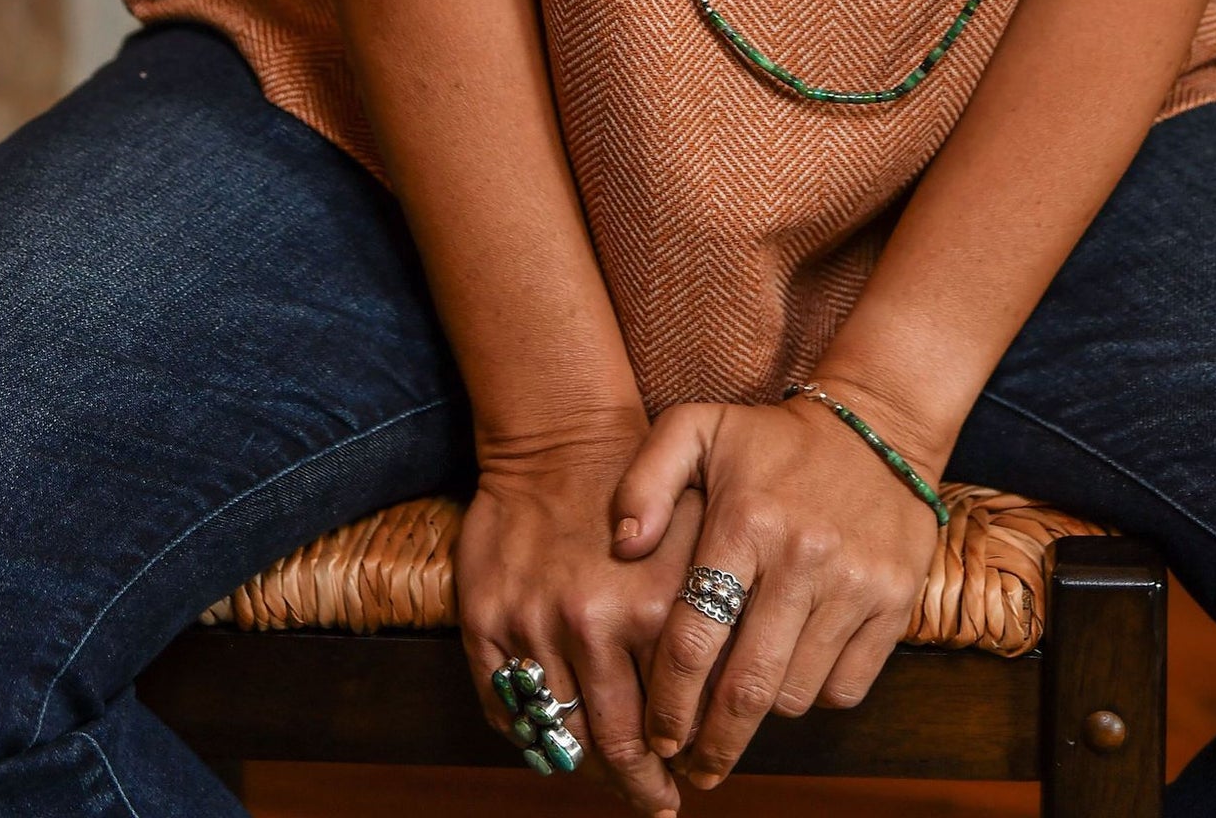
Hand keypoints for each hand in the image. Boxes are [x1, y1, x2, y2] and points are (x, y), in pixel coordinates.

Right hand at [457, 413, 703, 812]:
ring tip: (615, 784)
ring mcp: (533, 625)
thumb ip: (716, 609)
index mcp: (654, 607)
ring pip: (563, 735)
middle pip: (618, 742)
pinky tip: (557, 745)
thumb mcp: (699, 528)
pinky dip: (533, 738)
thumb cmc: (640, 484)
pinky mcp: (485, 621)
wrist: (559, 434)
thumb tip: (730, 694)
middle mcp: (593, 624)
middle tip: (659, 803)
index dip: (685, 754)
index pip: (673, 715)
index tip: (695, 773)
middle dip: (642, 784)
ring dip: (591, 771)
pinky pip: (507, 709)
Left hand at [612, 391, 941, 786]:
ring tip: (742, 707)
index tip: (657, 737)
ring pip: (795, 695)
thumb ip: (644, 481)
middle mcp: (803, 557)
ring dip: (763, 715)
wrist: (878, 426)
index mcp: (745, 521)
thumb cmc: (771, 440)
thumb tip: (621, 548)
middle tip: (693, 768)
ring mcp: (855, 583)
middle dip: (712, 745)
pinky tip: (794, 673)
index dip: (669, 704)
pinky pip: (845, 687)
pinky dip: (816, 694)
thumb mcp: (698, 429)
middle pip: (746, 688)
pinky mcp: (895, 602)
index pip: (693, 641)